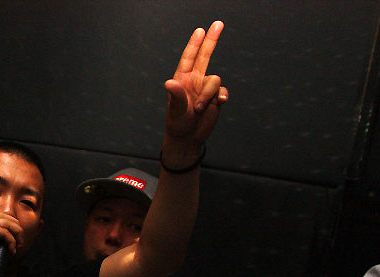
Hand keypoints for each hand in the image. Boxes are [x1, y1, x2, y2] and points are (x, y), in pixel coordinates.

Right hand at [0, 212, 21, 276]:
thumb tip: (14, 235)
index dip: (11, 224)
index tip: (17, 236)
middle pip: (5, 216)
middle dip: (16, 227)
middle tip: (20, 240)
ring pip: (7, 222)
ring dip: (16, 234)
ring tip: (19, 245)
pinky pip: (5, 232)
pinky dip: (11, 241)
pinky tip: (11, 250)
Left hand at [163, 21, 227, 163]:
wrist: (189, 138)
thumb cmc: (177, 123)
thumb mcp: (176, 110)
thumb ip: (176, 95)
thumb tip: (170, 82)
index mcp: (182, 80)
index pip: (189, 58)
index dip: (194, 44)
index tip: (200, 30)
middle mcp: (194, 81)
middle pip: (205, 56)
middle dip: (211, 40)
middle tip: (218, 23)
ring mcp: (205, 89)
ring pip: (215, 80)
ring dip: (209, 94)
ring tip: (200, 109)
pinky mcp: (216, 98)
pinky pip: (223, 91)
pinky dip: (221, 96)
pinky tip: (218, 104)